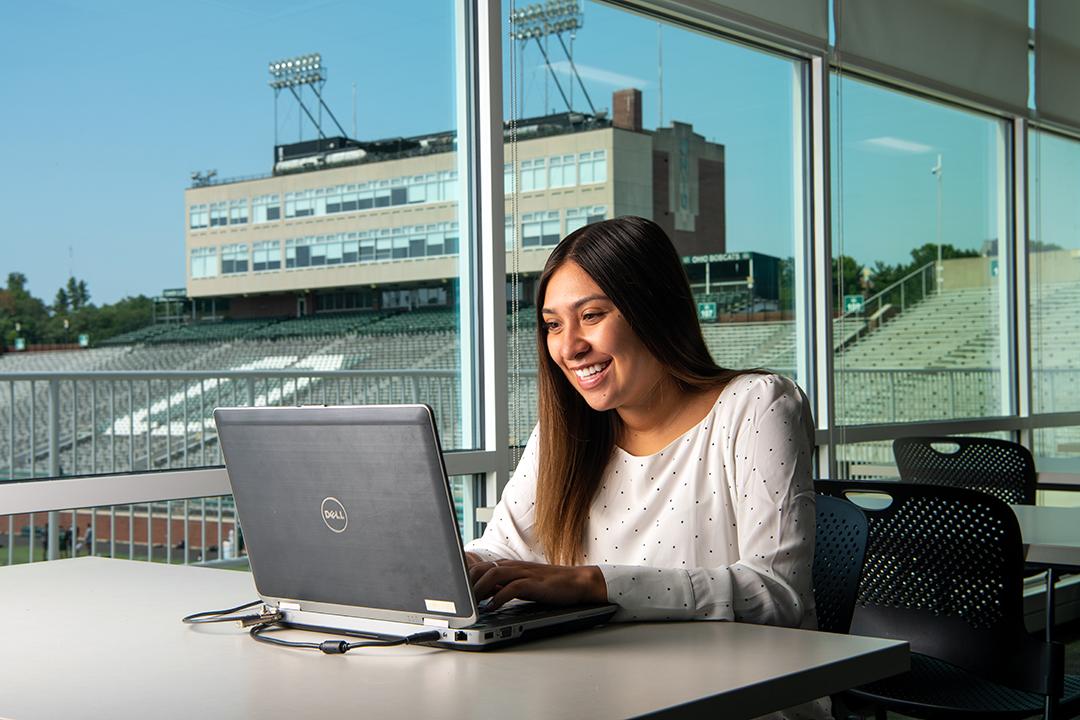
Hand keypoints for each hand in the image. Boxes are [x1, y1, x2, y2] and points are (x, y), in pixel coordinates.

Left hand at [469, 559, 606, 609]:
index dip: (464, 577)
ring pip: (493, 574)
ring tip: (471, 605)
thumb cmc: (549, 585)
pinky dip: (498, 598)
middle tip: (460, 602)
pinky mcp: (534, 583)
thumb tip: (481, 595)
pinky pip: (511, 588)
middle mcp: (513, 566)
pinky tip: (491, 608)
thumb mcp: (521, 583)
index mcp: (508, 565)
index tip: (453, 592)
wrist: (577, 582)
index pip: (479, 566)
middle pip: (481, 568)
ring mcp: (524, 573)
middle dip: (467, 584)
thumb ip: (502, 586)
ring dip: (479, 590)